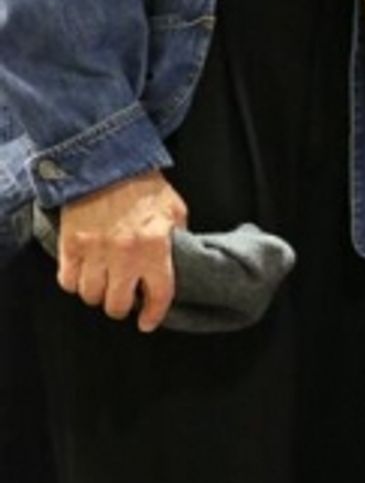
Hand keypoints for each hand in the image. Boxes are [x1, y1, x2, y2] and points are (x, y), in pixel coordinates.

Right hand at [58, 170, 186, 330]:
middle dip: (121, 306)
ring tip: (103, 284)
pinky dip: (74, 282)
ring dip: (97, 294)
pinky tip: (83, 274)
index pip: (157, 295)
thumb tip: (178, 260)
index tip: (147, 322)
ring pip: (91, 296)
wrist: (107, 160)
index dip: (153, 314)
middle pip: (117, 305)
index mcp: (154, 247)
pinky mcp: (71, 244)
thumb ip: (178, 238)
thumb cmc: (143, 183)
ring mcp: (95, 250)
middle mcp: (124, 254)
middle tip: (123, 298)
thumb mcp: (174, 210)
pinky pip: (68, 281)